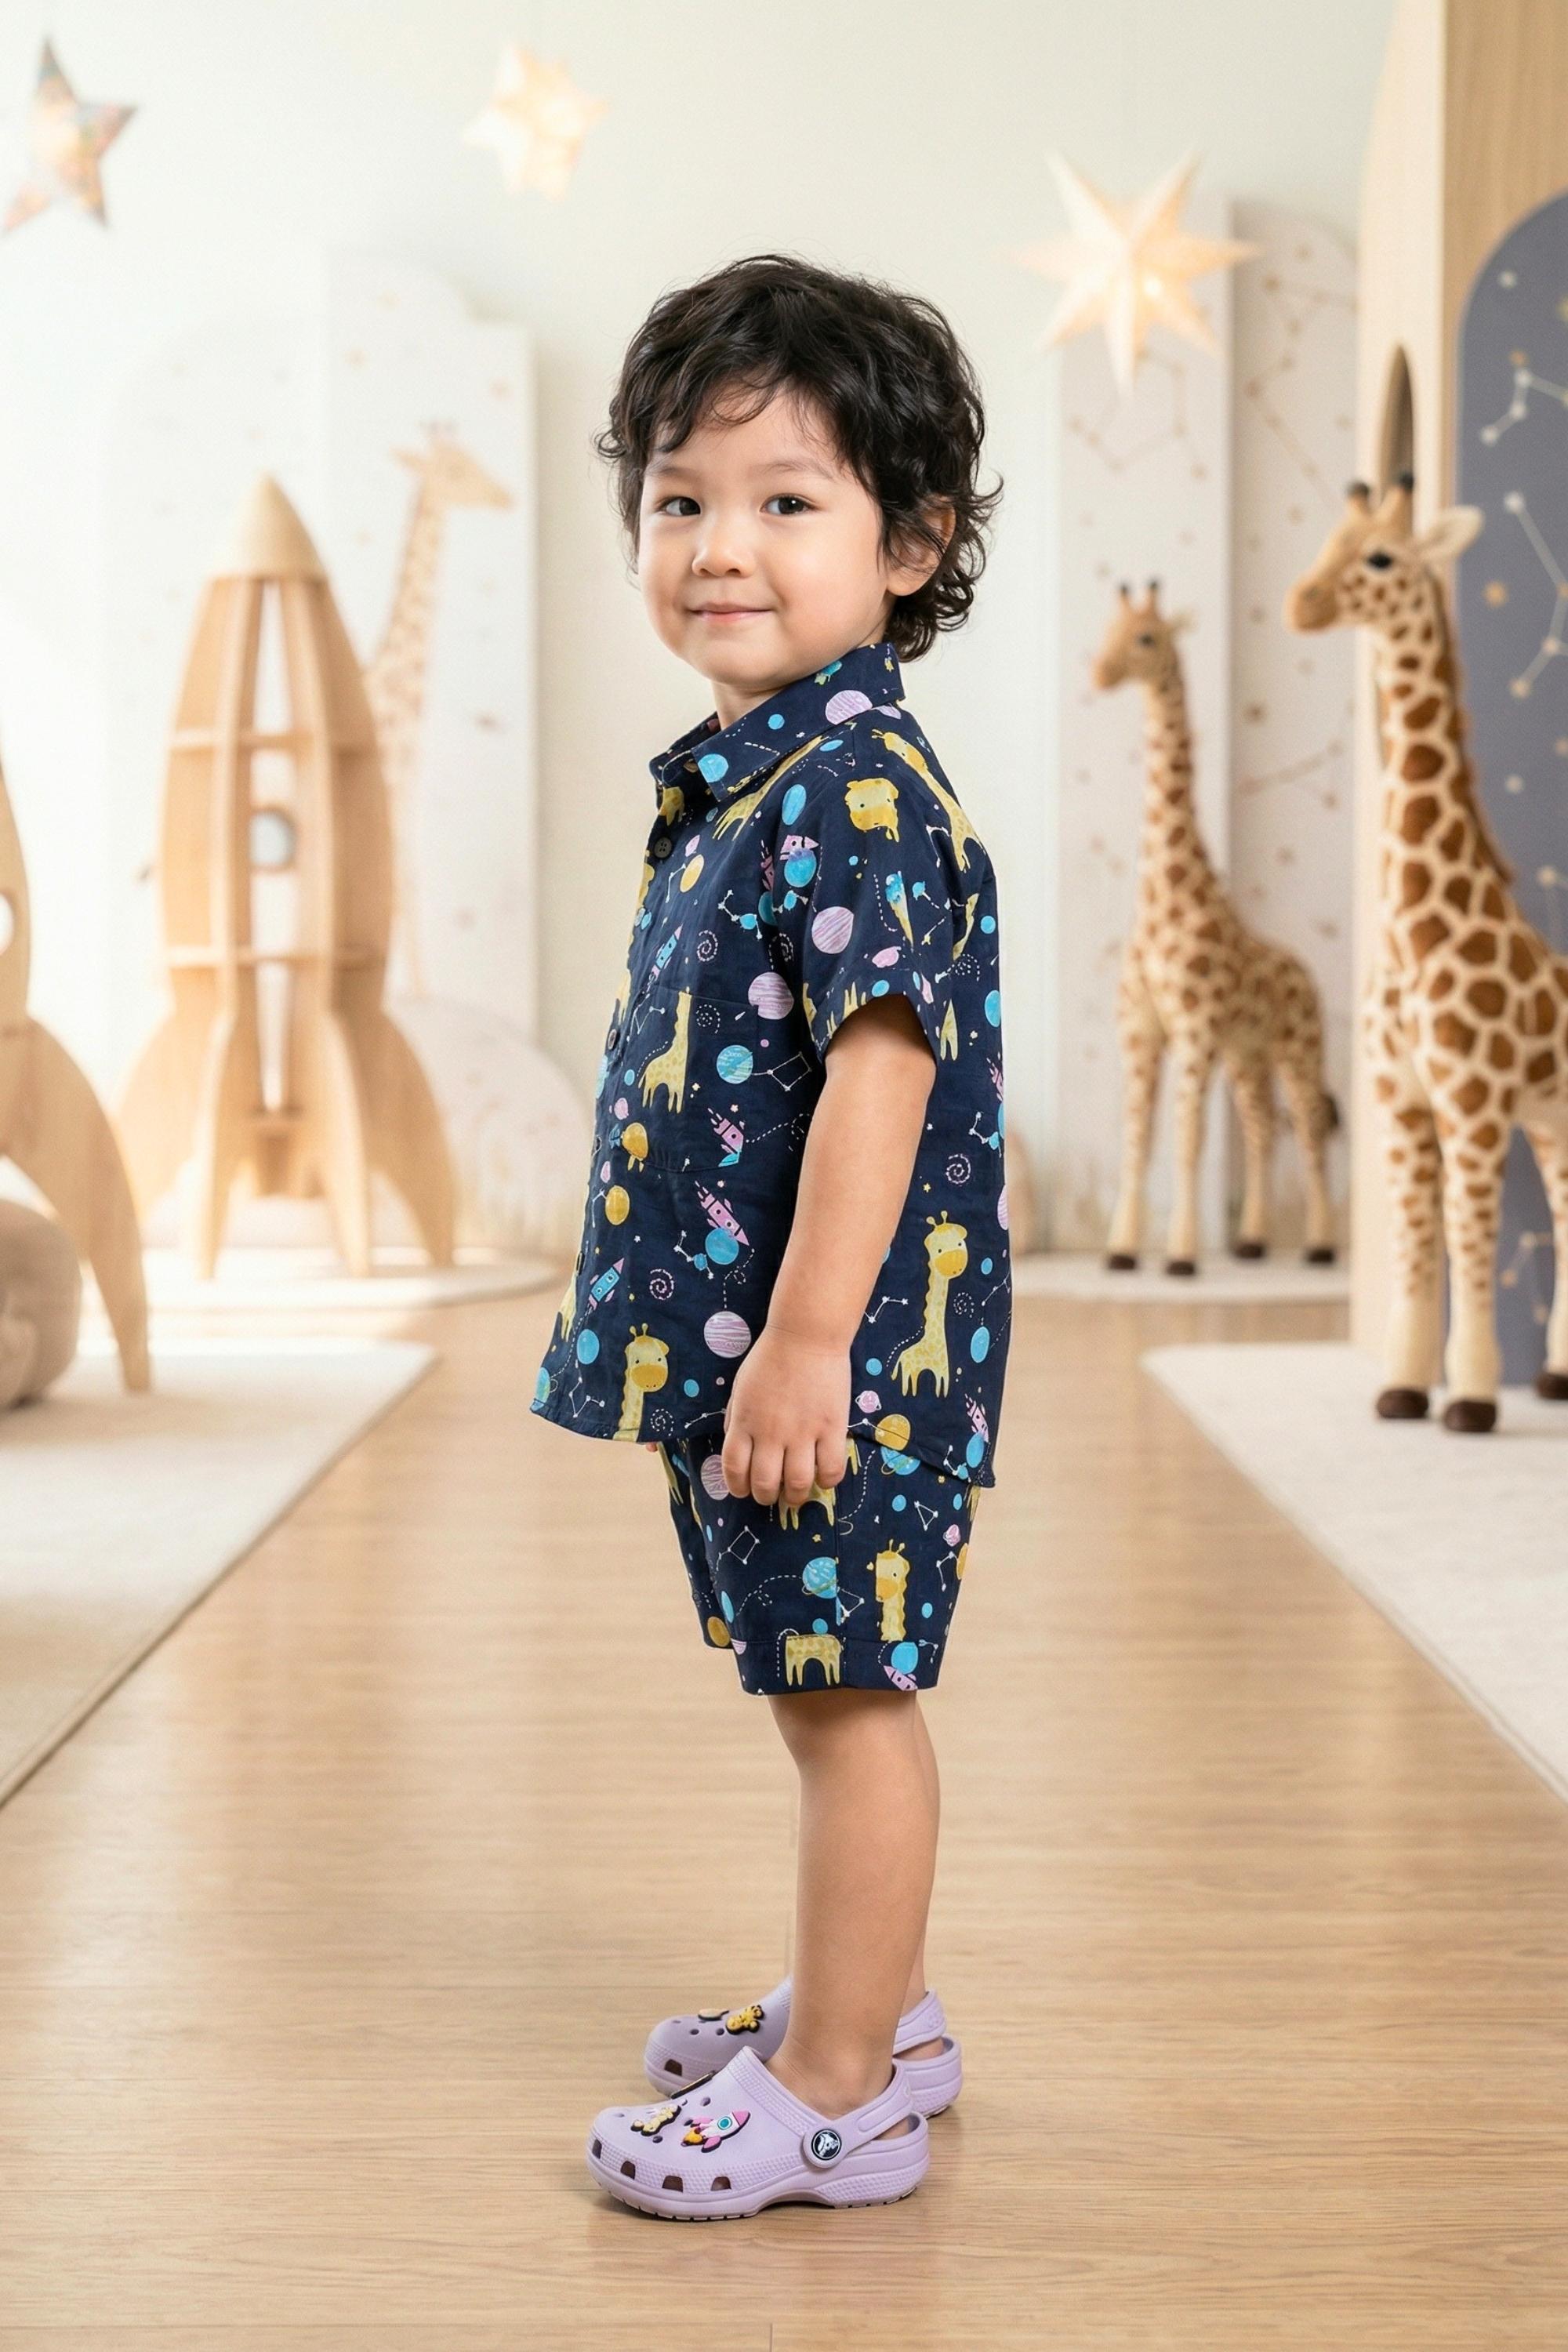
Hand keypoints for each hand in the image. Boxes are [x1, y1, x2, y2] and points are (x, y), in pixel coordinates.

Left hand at [721, 1325, 850, 1508]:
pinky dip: (827, 1481)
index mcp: (744, 1423)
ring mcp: (802, 1432)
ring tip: (797, 1493)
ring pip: (798, 1484)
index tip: (745, 1490)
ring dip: (796, 1496)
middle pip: (765, 1484)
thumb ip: (735, 1419)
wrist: (805, 1335)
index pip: (734, 1470)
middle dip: (766, 1497)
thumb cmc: (770, 1358)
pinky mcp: (831, 1428)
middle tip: (773, 1494)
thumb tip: (735, 1446)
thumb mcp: (740, 1389)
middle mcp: (771, 1433)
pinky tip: (824, 1477)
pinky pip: (831, 1469)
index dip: (738, 1488)